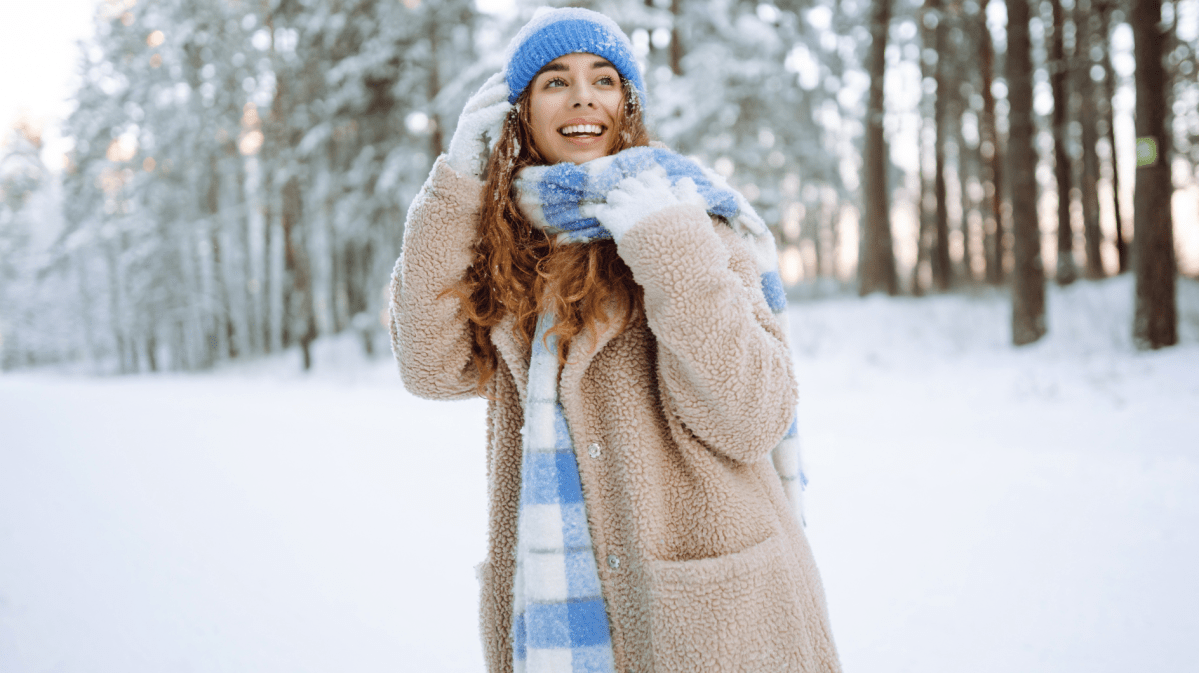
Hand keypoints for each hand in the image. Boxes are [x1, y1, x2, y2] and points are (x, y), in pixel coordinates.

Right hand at [446, 72, 510, 178]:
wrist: (468, 181)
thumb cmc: (487, 163)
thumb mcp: (502, 140)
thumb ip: (509, 127)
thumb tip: (526, 115)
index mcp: (480, 116)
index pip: (490, 95)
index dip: (502, 84)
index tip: (518, 74)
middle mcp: (471, 116)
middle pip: (484, 94)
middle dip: (497, 82)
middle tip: (514, 72)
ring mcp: (466, 124)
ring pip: (479, 103)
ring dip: (494, 93)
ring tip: (509, 86)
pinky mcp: (465, 134)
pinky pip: (478, 119)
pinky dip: (492, 112)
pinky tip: (505, 107)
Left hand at [588, 169, 707, 241]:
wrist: (675, 258)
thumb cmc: (687, 237)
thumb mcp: (694, 212)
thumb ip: (688, 194)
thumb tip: (686, 179)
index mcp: (661, 193)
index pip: (647, 177)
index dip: (643, 184)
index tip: (644, 192)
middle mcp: (644, 197)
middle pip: (628, 184)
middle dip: (627, 191)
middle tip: (629, 201)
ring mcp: (629, 209)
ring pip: (614, 195)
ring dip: (615, 200)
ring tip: (617, 210)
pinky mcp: (618, 224)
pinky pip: (603, 211)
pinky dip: (603, 212)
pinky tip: (606, 217)